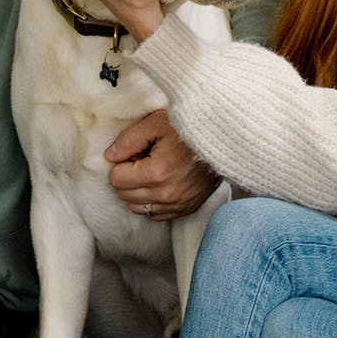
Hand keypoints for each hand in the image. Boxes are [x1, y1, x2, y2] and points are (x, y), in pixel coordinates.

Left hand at [104, 110, 221, 219]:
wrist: (226, 138)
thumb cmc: (191, 127)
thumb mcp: (156, 123)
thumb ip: (129, 140)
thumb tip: (110, 157)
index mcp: (156, 173)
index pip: (116, 179)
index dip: (121, 163)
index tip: (136, 151)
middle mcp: (166, 195)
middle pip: (125, 196)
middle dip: (127, 177)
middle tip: (143, 158)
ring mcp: (178, 205)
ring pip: (138, 208)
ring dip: (138, 191)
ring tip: (152, 169)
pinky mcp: (187, 208)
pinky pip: (156, 214)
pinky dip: (153, 201)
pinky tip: (162, 182)